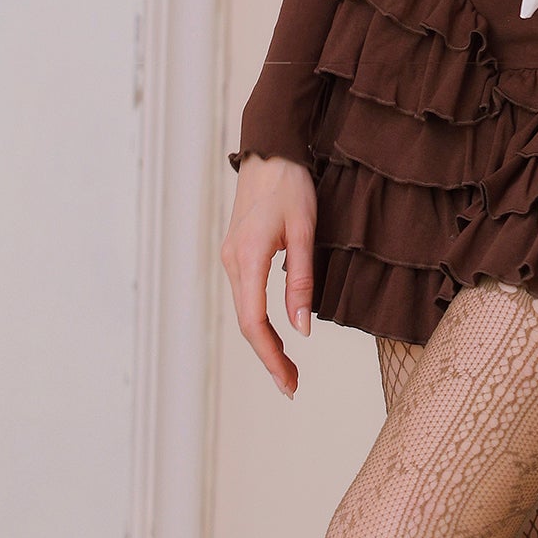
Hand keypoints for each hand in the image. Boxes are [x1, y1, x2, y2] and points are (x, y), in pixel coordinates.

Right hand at [221, 154, 318, 396]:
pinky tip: (277, 335)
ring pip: (245, 312)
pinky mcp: (237, 254)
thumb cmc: (291, 186)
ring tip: (289, 369)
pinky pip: (246, 297)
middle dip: (269, 358)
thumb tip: (301, 328)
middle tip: (292, 386)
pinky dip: (260, 322)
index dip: (271, 357)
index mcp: (248, 259)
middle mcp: (232, 262)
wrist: (271, 151)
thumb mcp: (305, 231)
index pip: (255, 323)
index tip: (289, 383)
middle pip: (247, 324)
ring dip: (265, 343)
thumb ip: (301, 280)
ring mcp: (231, 258)